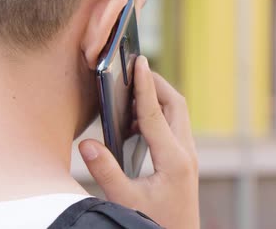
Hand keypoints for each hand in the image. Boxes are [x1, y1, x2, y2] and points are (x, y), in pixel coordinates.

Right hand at [79, 56, 198, 228]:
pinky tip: (136, 122)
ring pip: (177, 113)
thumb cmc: (154, 223)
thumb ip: (105, 171)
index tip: (139, 62)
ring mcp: (188, 156)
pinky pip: (174, 126)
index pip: (155, 112)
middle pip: (175, 104)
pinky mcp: (184, 160)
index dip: (144, 85)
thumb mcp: (125, 201)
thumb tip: (87, 143)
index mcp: (173, 159)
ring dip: (158, 98)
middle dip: (156, 84)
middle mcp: (186, 153)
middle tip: (134, 71)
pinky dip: (158, 114)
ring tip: (131, 93)